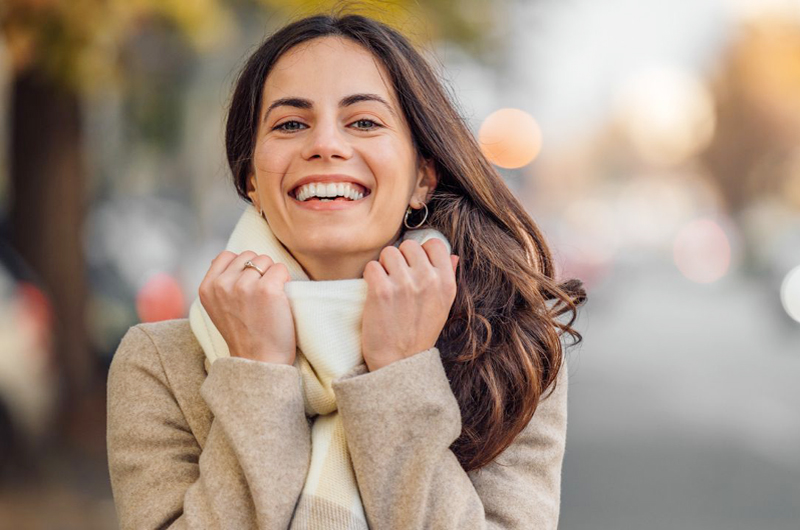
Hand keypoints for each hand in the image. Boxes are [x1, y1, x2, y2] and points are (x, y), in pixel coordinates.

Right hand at [198, 250, 295, 364]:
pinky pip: (281, 269)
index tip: (248, 287)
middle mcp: (223, 285)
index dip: (242, 267)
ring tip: (270, 298)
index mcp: (207, 288)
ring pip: (265, 260)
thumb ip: (218, 282)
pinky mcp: (267, 290)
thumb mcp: (217, 307)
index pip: (226, 256)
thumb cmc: (244, 334)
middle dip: (258, 270)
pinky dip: (285, 280)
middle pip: (249, 256)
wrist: (259, 361)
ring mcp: (244, 286)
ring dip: (272, 274)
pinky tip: (281, 299)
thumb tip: (221, 257)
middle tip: (261, 296)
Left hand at [361, 238, 458, 371]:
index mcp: (446, 283)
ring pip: (388, 252)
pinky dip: (370, 277)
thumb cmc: (419, 334)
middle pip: (409, 245)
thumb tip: (453, 256)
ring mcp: (405, 285)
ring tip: (386, 285)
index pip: (435, 244)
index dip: (421, 251)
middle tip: (397, 278)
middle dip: (400, 258)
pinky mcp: (382, 291)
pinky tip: (375, 292)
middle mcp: (428, 281)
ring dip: (383, 266)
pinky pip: (372, 266)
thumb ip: (448, 278)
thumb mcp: (443, 306)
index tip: (414, 265)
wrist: (399, 362)